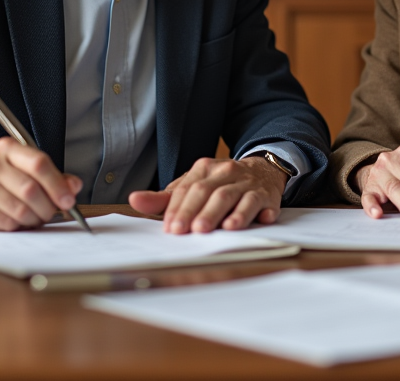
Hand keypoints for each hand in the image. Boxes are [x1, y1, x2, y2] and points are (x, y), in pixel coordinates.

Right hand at [0, 137, 83, 230]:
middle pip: (31, 190)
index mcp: (8, 149)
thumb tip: (73, 187)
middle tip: (53, 211)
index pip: (38, 164)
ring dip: (35, 219)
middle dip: (48, 207)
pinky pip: (7, 224)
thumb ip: (51, 175)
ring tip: (35, 216)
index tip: (68, 199)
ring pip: (21, 211)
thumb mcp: (22, 165)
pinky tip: (16, 218)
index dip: (58, 185)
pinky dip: (18, 226)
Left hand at [128, 156, 286, 233]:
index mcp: (204, 169)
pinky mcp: (265, 194)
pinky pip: (258, 202)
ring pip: (230, 195)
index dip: (177, 209)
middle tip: (184, 231)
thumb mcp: (194, 186)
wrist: (262, 171)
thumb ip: (165, 198)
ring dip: (217, 213)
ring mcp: (246, 183)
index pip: (187, 188)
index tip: (170, 228)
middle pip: (207, 191)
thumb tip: (134, 200)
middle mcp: (225, 172)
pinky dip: (252, 213)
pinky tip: (243, 224)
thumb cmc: (221, 184)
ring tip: (206, 229)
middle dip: (194, 211)